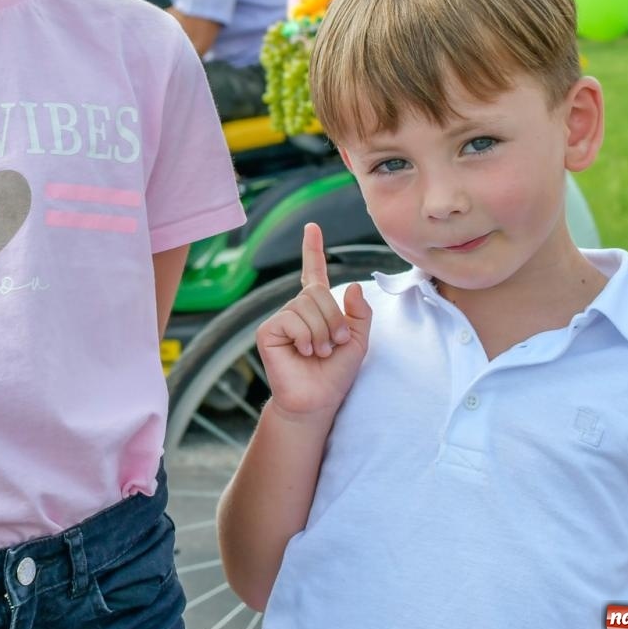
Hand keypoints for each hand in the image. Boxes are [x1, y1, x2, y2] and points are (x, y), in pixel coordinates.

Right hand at [256, 222, 371, 418]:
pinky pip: (292, 320)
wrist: (317, 401)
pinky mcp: (268, 331)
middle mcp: (296, 309)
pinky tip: (303, 353)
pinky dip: (306, 338)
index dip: (313, 249)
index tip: (311, 227)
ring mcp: (281, 319)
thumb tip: (353, 286)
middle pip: (319, 292)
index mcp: (317, 308)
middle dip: (335, 320)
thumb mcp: (358, 342)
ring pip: (307, 306)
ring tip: (318, 353)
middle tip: (333, 346)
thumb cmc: (335, 375)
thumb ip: (360, 314)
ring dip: (322, 333)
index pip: (314, 272)